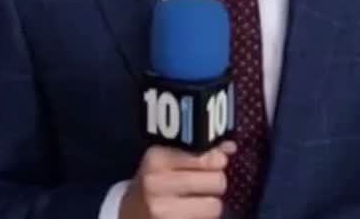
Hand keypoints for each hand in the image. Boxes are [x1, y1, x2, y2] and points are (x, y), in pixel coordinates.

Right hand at [119, 141, 236, 218]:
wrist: (129, 214)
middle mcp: (157, 183)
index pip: (207, 157)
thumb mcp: (166, 161)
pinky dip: (202, 218)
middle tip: (202, 185)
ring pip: (215, 206)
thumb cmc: (154, 183)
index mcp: (157, 158)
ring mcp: (162, 211)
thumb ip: (199, 151)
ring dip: (211, 205)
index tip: (212, 164)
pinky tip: (189, 215)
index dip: (216, 161)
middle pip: (217, 181)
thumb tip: (230, 147)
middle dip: (215, 183)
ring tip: (195, 202)